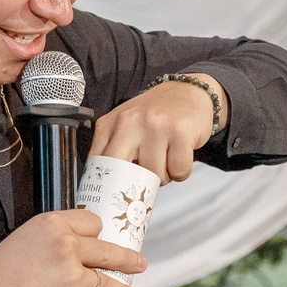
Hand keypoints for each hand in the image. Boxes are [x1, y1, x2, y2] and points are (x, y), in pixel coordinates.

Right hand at [0, 208, 145, 286]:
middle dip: (128, 260)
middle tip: (139, 264)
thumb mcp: (23, 237)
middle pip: (108, 253)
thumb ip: (51, 237)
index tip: (103, 239)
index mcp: (54, 225)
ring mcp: (73, 278)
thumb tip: (73, 246)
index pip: (92, 223)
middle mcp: (67, 248)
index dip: (98, 232)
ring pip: (108, 286)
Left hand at [92, 75, 222, 181]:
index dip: (107, 186)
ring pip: (156, 175)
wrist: (187, 91)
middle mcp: (130, 122)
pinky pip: (178, 171)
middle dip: (136, 184)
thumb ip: (114, 150)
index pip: (99, 163)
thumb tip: (111, 187)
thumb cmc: (155, 114)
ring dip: (164, 176)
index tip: (113, 195)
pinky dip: (181, 171)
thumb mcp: (125, 125)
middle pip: (124, 174)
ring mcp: (156, 126)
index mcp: (111, 123)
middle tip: (143, 181)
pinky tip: (179, 155)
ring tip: (166, 158)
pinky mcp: (180, 133)